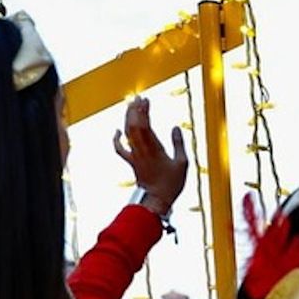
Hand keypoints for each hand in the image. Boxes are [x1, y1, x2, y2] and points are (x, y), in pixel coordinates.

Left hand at [113, 96, 188, 213]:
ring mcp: (134, 155)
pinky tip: (117, 130)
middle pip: (133, 125)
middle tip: (137, 98)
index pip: (145, 124)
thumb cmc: (171, 184)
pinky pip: (119, 149)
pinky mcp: (131, 161)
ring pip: (127, 133)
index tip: (146, 99)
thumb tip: (175, 127)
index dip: (143, 111)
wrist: (156, 200)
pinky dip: (116, 139)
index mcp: (154, 148)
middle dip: (134, 110)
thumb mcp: (182, 163)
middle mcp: (141, 149)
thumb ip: (179, 144)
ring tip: (130, 106)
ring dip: (127, 118)